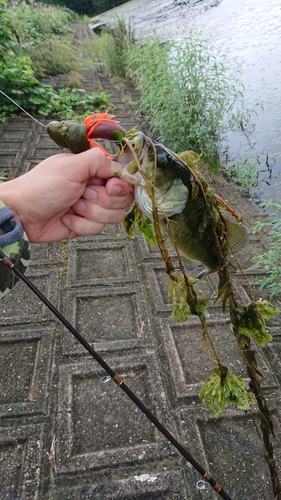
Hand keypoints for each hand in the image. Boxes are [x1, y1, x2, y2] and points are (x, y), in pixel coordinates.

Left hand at [0, 148, 132, 242]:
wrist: (22, 214)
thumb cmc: (42, 187)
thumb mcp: (71, 167)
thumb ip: (98, 160)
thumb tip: (120, 168)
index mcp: (92, 170)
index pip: (122, 178)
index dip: (120, 186)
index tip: (110, 188)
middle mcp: (95, 188)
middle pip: (122, 200)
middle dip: (102, 200)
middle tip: (83, 195)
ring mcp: (91, 208)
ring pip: (112, 216)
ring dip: (91, 213)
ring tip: (72, 206)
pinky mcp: (85, 225)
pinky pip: (98, 229)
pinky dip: (80, 224)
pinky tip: (66, 217)